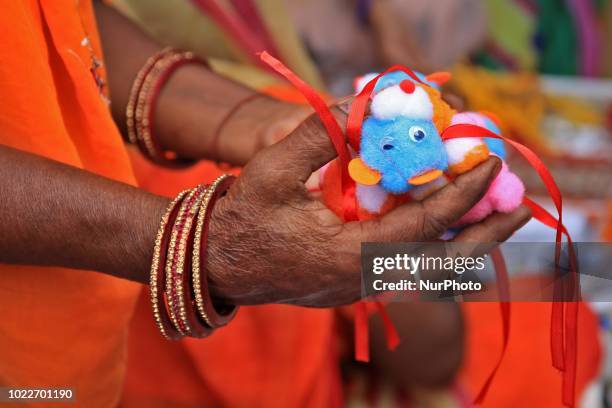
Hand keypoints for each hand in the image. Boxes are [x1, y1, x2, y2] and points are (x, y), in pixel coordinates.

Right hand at [205, 109, 530, 306]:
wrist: (219, 266)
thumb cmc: (243, 220)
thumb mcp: (271, 170)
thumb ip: (319, 136)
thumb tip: (361, 105)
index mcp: (347, 254)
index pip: (423, 224)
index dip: (461, 192)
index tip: (490, 161)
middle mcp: (363, 279)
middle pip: (443, 263)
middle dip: (486, 233)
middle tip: (520, 207)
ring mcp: (361, 287)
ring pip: (431, 270)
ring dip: (465, 240)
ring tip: (495, 215)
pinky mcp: (355, 285)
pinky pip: (410, 268)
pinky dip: (436, 245)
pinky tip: (446, 225)